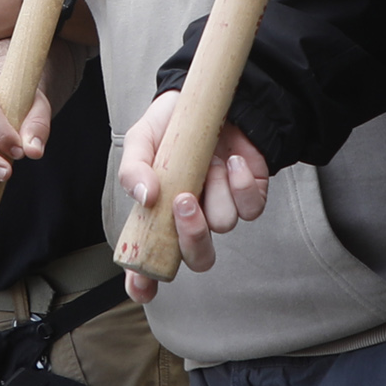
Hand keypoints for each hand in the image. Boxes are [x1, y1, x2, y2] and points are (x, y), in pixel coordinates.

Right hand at [111, 91, 268, 301]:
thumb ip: (133, 168)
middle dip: (192, 237)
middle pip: (198, 257)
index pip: (152, 258)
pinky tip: (232, 161)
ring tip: (209, 164)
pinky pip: (251, 207)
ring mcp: (222, 205)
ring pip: (223, 225)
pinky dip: (242, 185)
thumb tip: (145, 196)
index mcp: (162, 213)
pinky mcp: (249, 192)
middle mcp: (193, 217)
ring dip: (216, 195)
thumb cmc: (172, 123)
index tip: (141, 289)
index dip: (145, 280)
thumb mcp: (142, 139)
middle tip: (183, 202)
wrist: (209, 97)